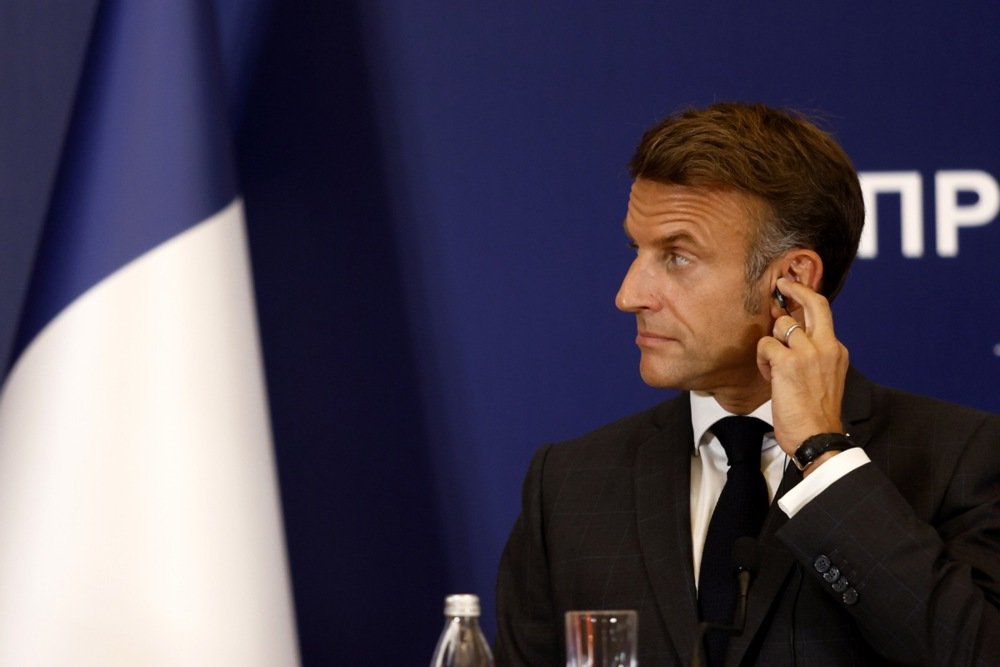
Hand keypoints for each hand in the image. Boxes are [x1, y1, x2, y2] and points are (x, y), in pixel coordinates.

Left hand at [756, 278, 848, 455]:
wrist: (818, 437)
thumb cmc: (816, 414)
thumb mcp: (823, 378)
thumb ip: (814, 355)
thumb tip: (791, 337)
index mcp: (836, 350)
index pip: (822, 314)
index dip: (805, 299)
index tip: (792, 290)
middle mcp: (826, 346)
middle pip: (814, 303)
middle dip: (795, 288)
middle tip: (781, 284)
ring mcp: (809, 352)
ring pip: (781, 325)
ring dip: (770, 343)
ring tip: (772, 366)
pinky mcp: (789, 362)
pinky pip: (766, 345)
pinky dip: (762, 358)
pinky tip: (769, 375)